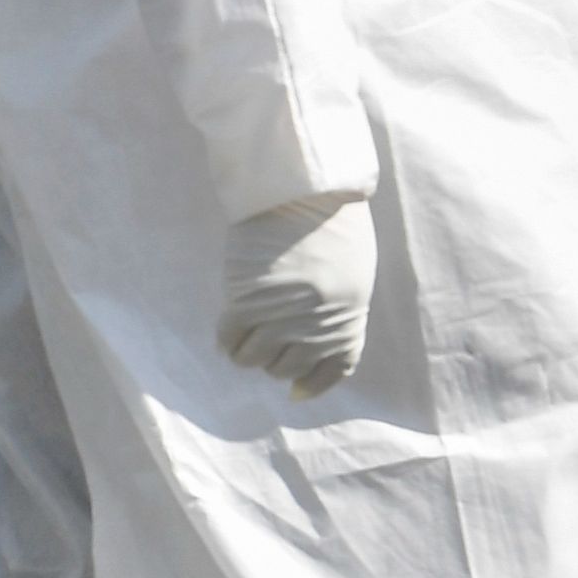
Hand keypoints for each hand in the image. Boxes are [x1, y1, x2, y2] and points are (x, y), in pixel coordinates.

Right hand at [215, 193, 375, 399]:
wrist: (306, 189)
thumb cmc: (334, 224)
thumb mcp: (351, 274)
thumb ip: (337, 312)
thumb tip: (306, 357)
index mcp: (348, 320)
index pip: (333, 371)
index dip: (312, 384)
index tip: (295, 389)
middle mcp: (316, 327)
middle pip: (284, 368)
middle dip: (273, 359)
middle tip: (263, 336)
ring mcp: (281, 317)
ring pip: (254, 359)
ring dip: (247, 350)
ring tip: (244, 329)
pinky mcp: (247, 302)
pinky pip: (230, 339)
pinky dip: (226, 338)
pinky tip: (228, 325)